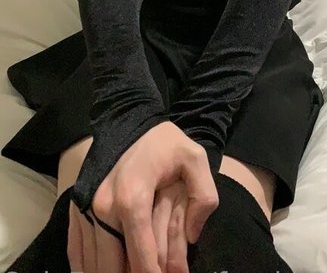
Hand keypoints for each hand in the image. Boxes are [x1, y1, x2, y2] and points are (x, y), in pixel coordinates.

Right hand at [68, 121, 217, 272]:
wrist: (127, 117)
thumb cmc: (163, 142)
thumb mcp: (194, 159)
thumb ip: (203, 197)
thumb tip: (193, 235)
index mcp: (133, 198)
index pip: (142, 257)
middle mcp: (104, 207)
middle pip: (113, 267)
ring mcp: (86, 208)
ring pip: (93, 264)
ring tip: (130, 272)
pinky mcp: (76, 207)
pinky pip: (76, 250)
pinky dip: (86, 267)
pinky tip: (99, 272)